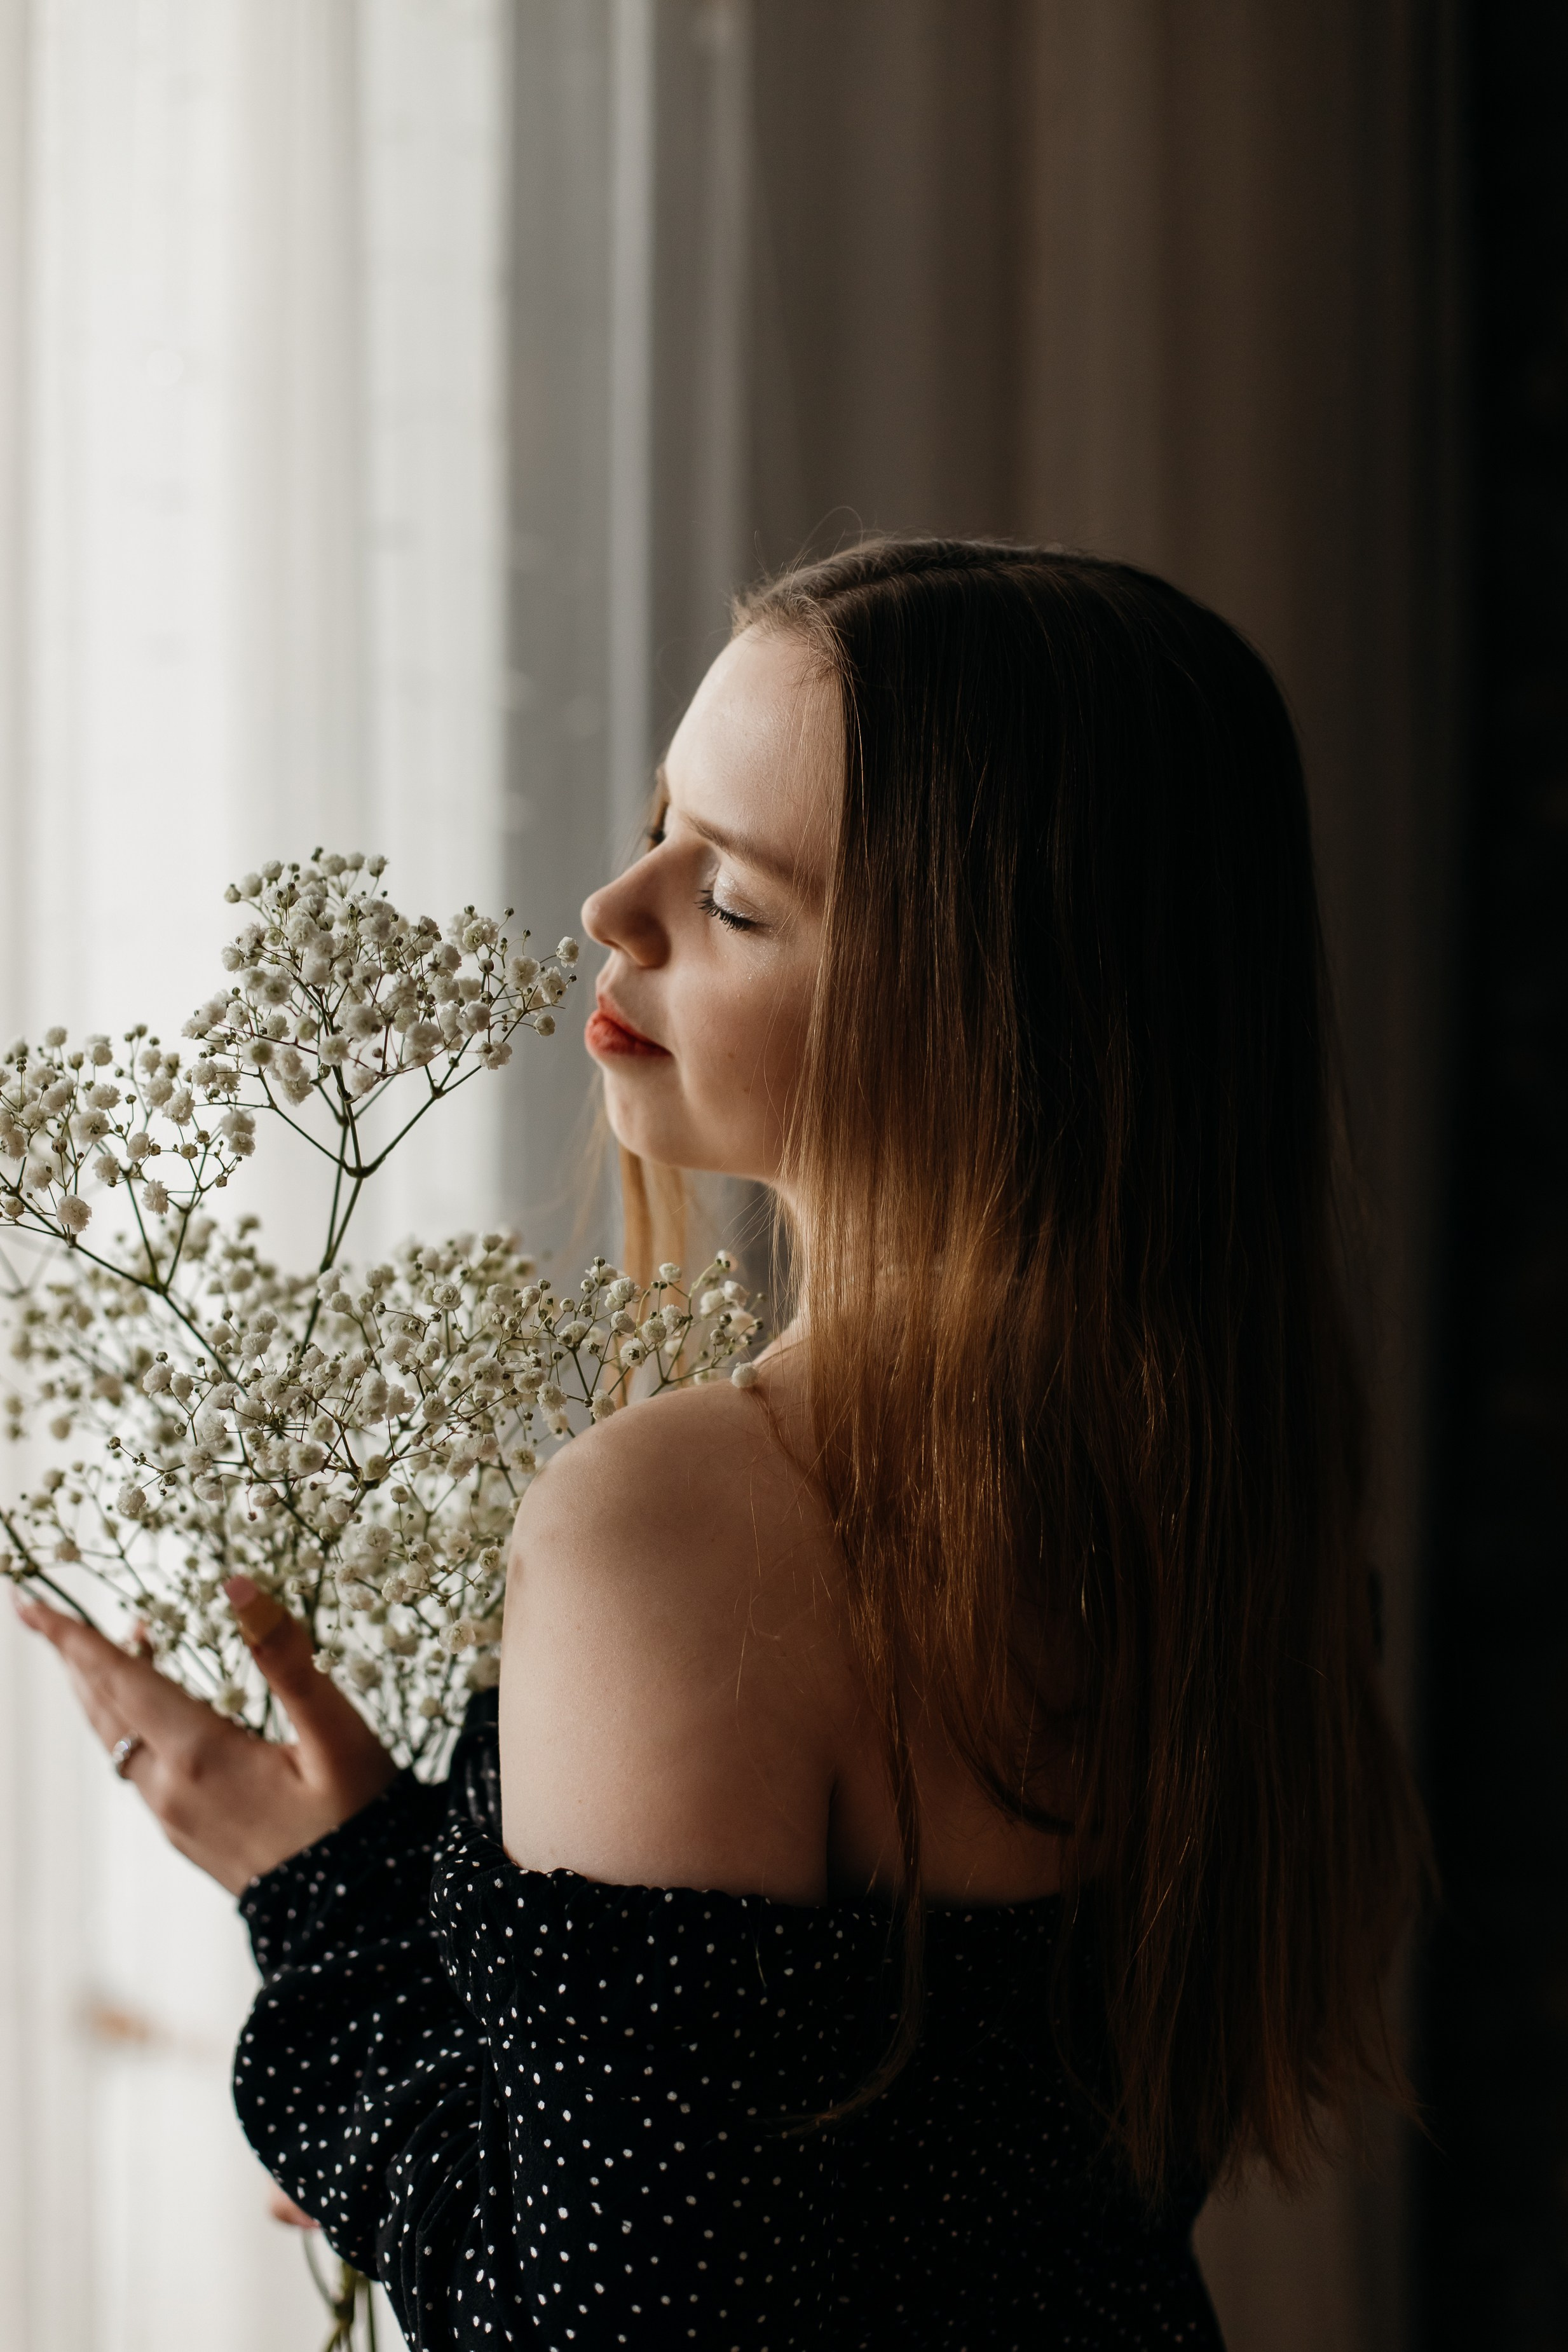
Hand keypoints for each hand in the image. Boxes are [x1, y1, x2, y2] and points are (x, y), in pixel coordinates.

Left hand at [14, 1577, 397, 1894]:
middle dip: (74, 1658)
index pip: (120, 1679)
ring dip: (103, 1690)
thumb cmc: (358, 1822)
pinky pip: (138, 1768)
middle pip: (104, 1710)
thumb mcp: (336, 1735)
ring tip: (109, 1645)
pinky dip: (130, 1724)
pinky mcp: (187, 1835)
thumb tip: (239, 1585)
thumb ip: (286, 1658)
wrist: (356, 1925)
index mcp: (200, 1756)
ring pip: (116, 1742)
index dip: (73, 1638)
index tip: (27, 1603)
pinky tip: (155, 1711)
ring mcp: (174, 1817)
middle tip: (47, 1613)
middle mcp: (171, 1789)